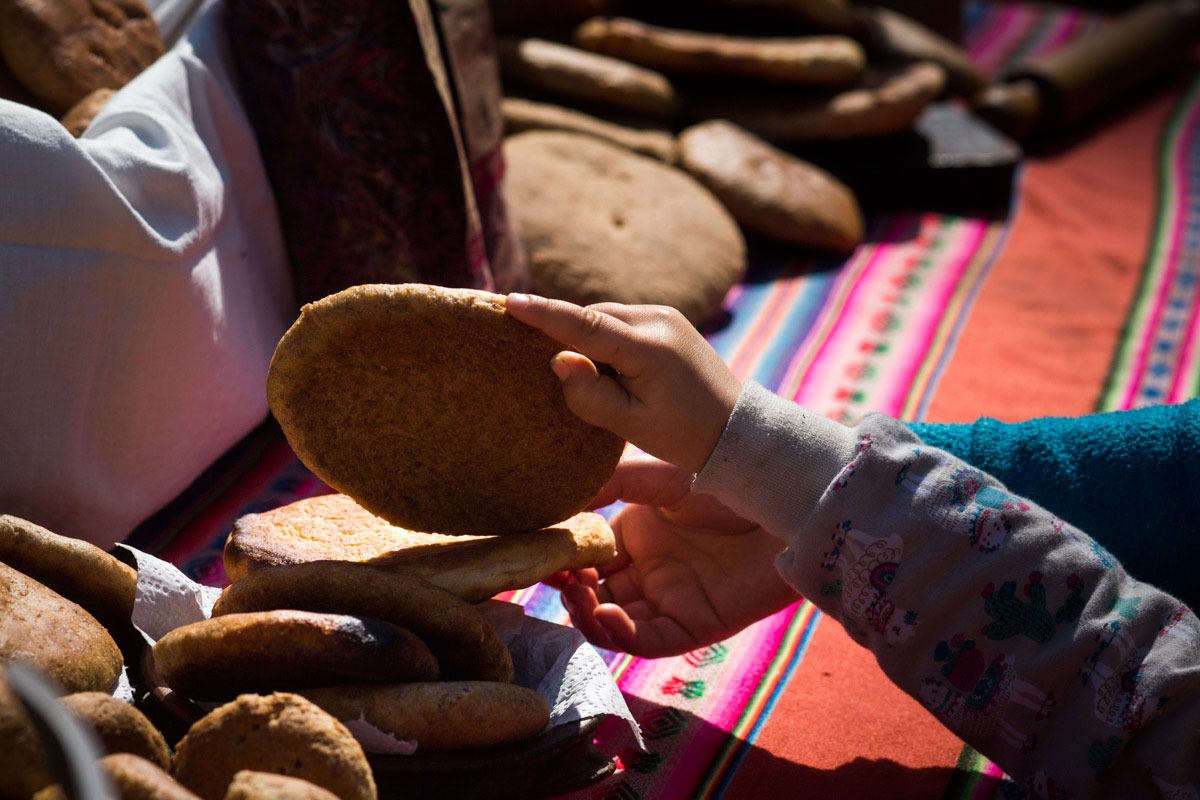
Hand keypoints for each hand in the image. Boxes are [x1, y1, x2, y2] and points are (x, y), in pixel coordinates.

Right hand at [505, 294, 741, 473]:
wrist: (736, 429)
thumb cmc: (684, 435)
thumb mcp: (631, 424)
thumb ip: (590, 395)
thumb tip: (558, 360)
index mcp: (648, 347)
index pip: (584, 324)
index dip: (544, 314)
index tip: (509, 301)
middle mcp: (658, 320)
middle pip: (591, 317)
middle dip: (562, 331)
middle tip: (532, 354)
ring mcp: (666, 317)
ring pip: (605, 317)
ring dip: (585, 336)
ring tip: (581, 372)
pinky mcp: (669, 322)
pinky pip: (622, 323)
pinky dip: (604, 338)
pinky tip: (603, 365)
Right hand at [545, 454, 800, 657]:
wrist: (779, 500)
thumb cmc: (724, 478)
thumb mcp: (657, 477)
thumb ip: (610, 484)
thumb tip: (559, 501)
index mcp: (636, 535)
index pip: (587, 558)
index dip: (563, 561)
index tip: (540, 555)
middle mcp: (649, 572)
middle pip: (595, 595)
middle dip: (570, 592)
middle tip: (556, 579)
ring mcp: (670, 601)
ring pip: (615, 625)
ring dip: (589, 617)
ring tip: (578, 597)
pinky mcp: (695, 625)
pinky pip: (649, 641)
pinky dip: (623, 635)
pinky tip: (606, 615)